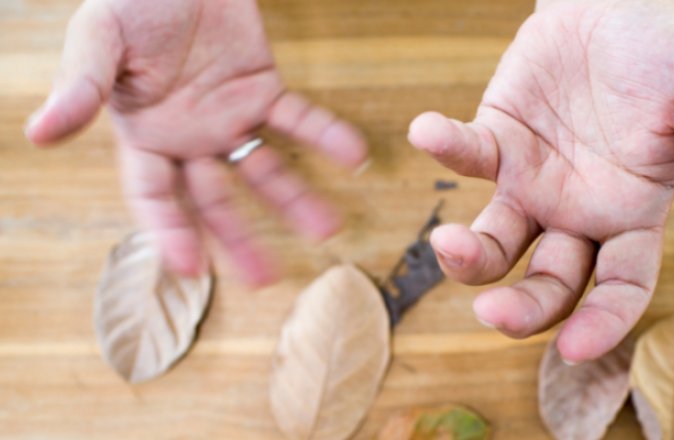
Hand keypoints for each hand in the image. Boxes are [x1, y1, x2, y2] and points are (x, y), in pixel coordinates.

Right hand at [25, 0, 366, 285]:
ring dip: (296, 199)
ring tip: (329, 230)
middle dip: (240, 238)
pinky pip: (298, 118)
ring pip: (264, 168)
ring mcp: (229, 116)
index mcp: (146, 135)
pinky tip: (354, 157)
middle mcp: (190, 137)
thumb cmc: (131, 1)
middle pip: (216, 199)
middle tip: (267, 278)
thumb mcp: (99, 40)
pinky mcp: (263, 88)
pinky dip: (326, 136)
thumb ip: (81, 87)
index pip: (156, 196)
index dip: (170, 231)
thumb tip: (39, 134)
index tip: (192, 268)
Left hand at [409, 0, 673, 362]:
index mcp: (631, 216)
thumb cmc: (668, 55)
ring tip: (447, 241)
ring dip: (467, 256)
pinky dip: (446, 147)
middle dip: (522, 309)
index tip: (573, 348)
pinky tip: (428, 131)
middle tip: (492, 314)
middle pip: (547, 283)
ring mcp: (532, 182)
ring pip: (495, 243)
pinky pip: (467, 155)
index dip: (600, 322)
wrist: (617, 4)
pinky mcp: (496, 141)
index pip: (619, 287)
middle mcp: (577, 212)